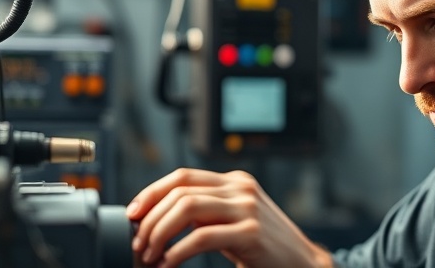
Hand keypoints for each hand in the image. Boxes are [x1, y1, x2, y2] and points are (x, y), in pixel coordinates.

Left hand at [126, 168, 332, 267]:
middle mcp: (241, 188)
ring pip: (187, 209)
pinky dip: (177, 252)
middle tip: (138, 243)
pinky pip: (201, 237)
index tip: (132, 213)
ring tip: (150, 255)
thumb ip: (206, 211)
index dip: (151, 192)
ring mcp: (248, 208)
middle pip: (180, 191)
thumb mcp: (234, 220)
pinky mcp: (251, 232)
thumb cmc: (264, 246)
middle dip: (150, 219)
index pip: (182, 176)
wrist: (302, 263)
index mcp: (235, 181)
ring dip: (159, 233)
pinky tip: (169, 263)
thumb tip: (159, 217)